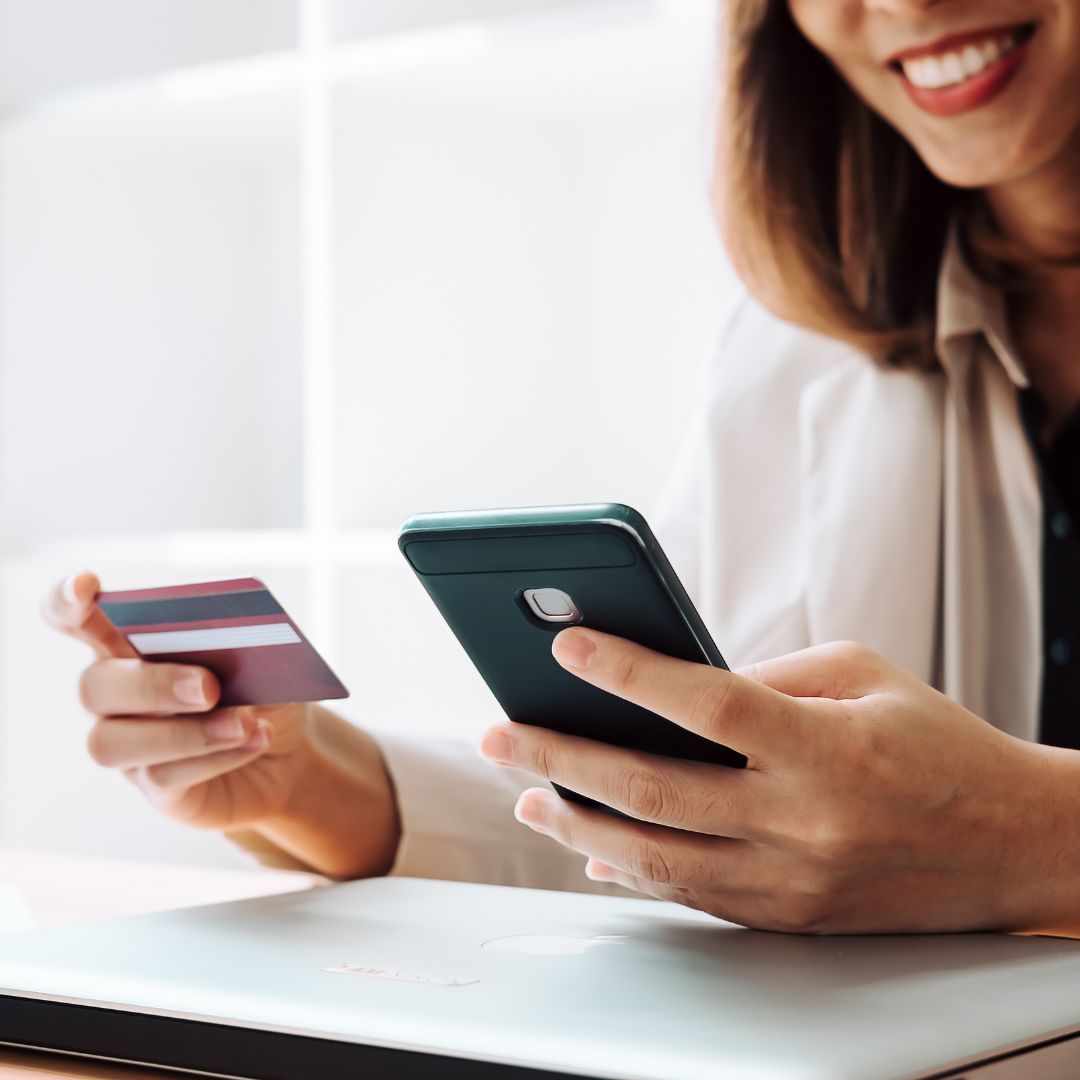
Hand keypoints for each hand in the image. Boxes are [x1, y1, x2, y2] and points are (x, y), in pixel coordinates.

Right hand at [43, 571, 399, 876]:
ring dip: (184, 732)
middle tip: (210, 687)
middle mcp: (115, 694)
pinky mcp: (155, 787)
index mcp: (128, 643)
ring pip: (114, 741)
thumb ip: (235, 638)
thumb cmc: (263, 687)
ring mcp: (129, 745)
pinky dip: (216, 756)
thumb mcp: (261, 654)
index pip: (73, 616)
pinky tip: (256, 738)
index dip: (67, 600)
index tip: (86, 585)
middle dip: (151, 684)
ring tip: (243, 723)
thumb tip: (229, 633)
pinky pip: (163, 775)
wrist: (291, 749)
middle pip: (94, 686)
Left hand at [480, 629, 1079, 933]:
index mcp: (825, 745)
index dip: (628, 671)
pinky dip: (632, 872)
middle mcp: (803, 820)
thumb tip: (672, 688)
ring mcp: (792, 880)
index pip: (705, 704)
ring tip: (526, 795)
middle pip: (654, 789)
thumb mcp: (862, 675)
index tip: (567, 645)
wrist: (1014, 841)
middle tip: (499, 733)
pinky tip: (589, 850)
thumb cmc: (938, 742)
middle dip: (561, 758)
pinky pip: (692, 896)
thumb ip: (765, 678)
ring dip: (577, 827)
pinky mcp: (790, 917)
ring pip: (657, 859)